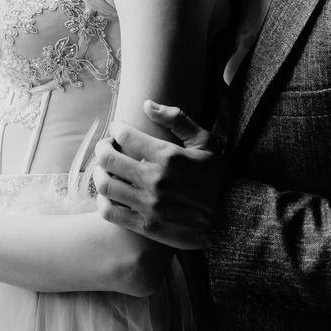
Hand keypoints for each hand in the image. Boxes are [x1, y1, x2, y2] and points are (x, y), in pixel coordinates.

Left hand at [92, 102, 224, 248]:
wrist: (231, 219)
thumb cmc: (218, 178)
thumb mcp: (205, 142)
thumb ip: (177, 119)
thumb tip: (147, 104)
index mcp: (168, 156)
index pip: (125, 135)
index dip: (116, 129)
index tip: (117, 130)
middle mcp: (155, 179)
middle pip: (108, 159)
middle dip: (102, 148)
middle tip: (106, 148)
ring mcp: (149, 204)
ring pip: (105, 185)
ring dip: (98, 174)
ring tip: (104, 170)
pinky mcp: (146, 225)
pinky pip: (110, 212)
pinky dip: (103, 201)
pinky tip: (108, 196)